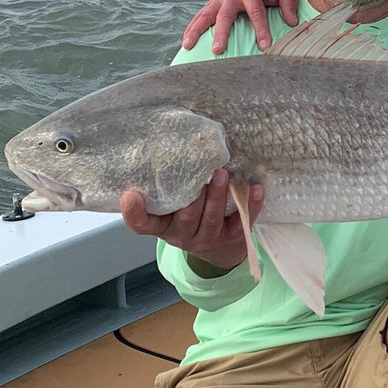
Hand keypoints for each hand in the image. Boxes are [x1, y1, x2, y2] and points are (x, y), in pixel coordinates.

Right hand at [119, 169, 264, 271]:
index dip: (134, 213)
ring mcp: (208, 238)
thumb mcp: (172, 205)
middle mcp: (182, 235)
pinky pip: (242, 224)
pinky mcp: (232, 238)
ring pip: (212, 221)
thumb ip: (168, 184)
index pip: (142, 224)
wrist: (217, 247)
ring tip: (224, 174)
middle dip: (195, 197)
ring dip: (219, 197)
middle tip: (202, 173)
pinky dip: (251, 206)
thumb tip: (167, 140)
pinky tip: (257, 189)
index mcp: (162, 226)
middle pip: (186, 219)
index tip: (130, 194)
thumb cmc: (189, 214)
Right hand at [182, 0, 299, 53]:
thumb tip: (291, 22)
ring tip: (188, 46)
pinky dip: (192, 27)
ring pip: (205, 14)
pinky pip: (201, 15)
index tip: (265, 46)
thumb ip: (289, 4)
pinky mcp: (214, 3)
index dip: (261, 29)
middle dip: (221, 33)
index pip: (256, 11)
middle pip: (225, 15)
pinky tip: (186, 41)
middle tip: (217, 50)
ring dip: (195, 30)